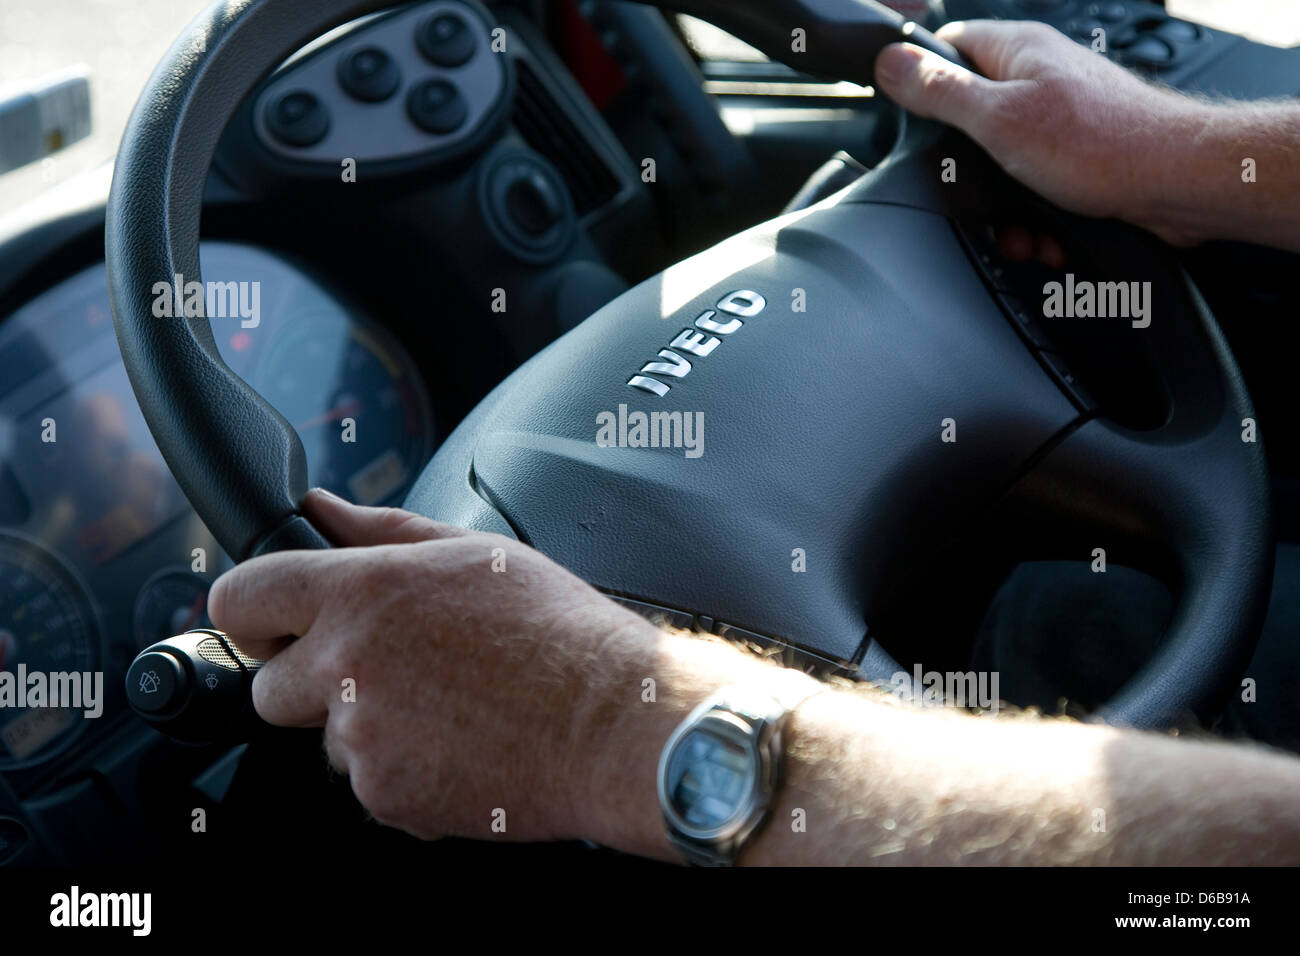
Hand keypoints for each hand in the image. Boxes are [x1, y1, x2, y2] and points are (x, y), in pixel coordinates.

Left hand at [206, 489, 670, 842]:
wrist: (610, 724)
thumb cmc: (558, 633)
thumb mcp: (474, 554)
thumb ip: (382, 530)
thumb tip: (323, 511)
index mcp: (364, 592)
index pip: (242, 596)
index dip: (252, 610)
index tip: (271, 620)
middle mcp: (348, 665)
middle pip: (269, 686)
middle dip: (311, 680)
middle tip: (386, 670)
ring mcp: (363, 738)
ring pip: (330, 738)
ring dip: (370, 726)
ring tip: (450, 706)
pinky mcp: (387, 797)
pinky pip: (372, 782)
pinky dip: (406, 769)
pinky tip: (461, 743)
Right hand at [872, 19, 1206, 242]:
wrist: (1177, 181)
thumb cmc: (1103, 144)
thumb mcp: (996, 119)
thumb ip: (939, 91)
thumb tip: (891, 61)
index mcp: (1017, 51)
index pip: (947, 46)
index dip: (921, 79)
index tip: (911, 117)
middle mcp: (1041, 77)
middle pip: (970, 117)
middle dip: (967, 169)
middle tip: (976, 189)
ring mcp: (1062, 116)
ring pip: (1003, 164)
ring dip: (1004, 206)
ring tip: (1021, 225)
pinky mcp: (1080, 155)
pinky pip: (1037, 186)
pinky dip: (1036, 217)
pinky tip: (1047, 231)